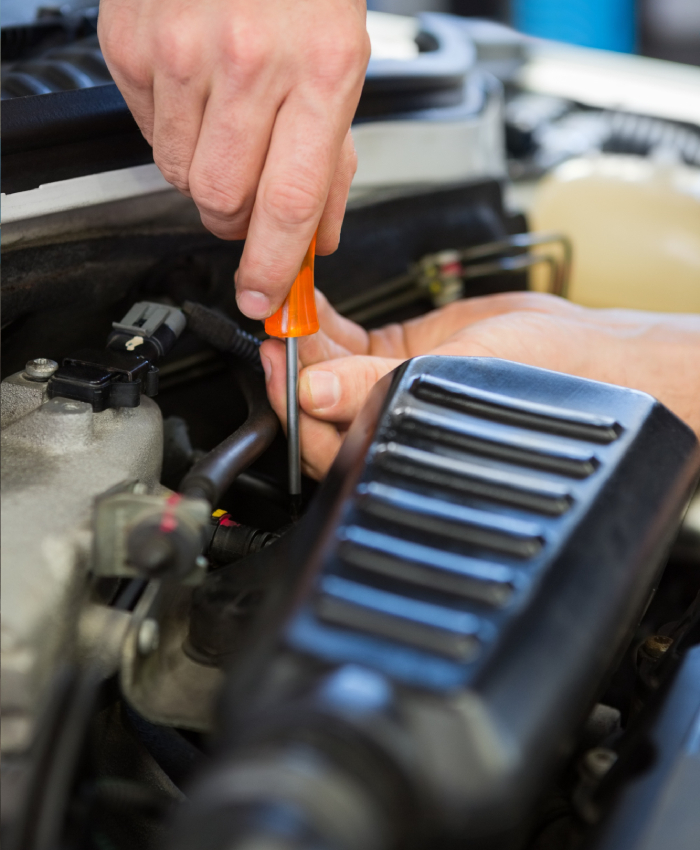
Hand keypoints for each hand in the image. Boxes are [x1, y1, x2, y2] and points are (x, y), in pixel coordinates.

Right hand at [98, 0, 369, 318]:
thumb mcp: (346, 67)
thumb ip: (332, 164)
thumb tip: (315, 241)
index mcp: (321, 70)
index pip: (290, 202)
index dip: (272, 266)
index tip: (263, 297)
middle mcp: (249, 61)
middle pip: (222, 200)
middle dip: (235, 219)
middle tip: (249, 197)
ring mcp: (181, 50)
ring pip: (181, 174)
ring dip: (206, 173)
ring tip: (227, 124)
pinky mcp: (130, 43)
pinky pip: (149, 132)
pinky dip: (176, 132)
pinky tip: (197, 93)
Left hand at [260, 291, 699, 478]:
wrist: (589, 355)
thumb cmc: (544, 385)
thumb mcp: (453, 379)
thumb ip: (377, 385)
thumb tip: (312, 393)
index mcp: (398, 444)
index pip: (325, 436)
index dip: (292, 400)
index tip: (277, 358)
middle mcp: (388, 421)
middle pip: (318, 401)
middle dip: (294, 363)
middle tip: (278, 323)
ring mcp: (392, 387)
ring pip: (330, 368)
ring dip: (309, 337)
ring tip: (295, 303)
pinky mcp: (402, 355)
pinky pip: (352, 343)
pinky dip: (330, 323)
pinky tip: (318, 303)